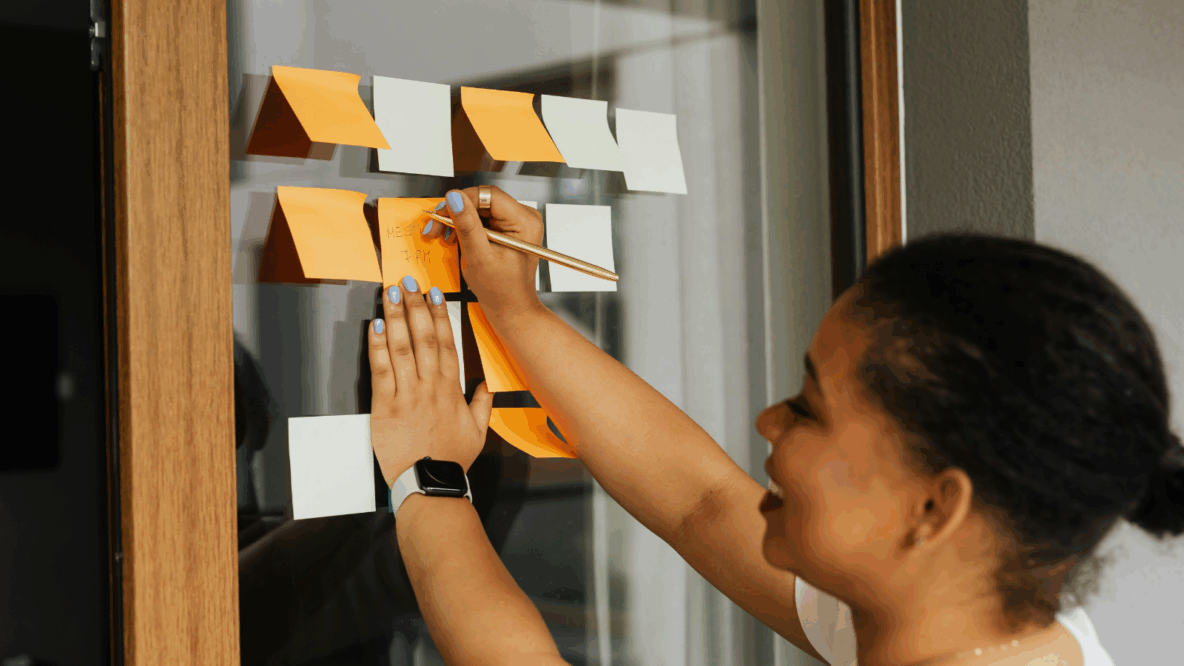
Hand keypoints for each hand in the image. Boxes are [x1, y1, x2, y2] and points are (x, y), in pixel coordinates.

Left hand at [368, 276, 493, 484]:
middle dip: (415, 306)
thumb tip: (487, 385)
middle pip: (423, 337)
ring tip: (390, 293)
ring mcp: (407, 394)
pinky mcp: (385, 406)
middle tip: (408, 282)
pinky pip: (381, 369)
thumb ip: (483, 404)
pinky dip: (378, 346)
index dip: (439, 315)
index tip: (434, 294)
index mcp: (451, 389)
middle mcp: (430, 386)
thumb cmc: (452, 460)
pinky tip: (377, 326)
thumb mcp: (478, 432)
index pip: (445, 343)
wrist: (429, 483)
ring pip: (402, 347)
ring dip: (396, 317)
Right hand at [424, 187, 544, 317]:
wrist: (511, 308)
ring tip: (442, 235)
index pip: (488, 195)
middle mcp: (524, 218)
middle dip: (456, 213)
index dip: (462, 200)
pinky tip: (454, 237)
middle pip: (482, 200)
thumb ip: (467, 225)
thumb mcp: (479, 257)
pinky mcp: (507, 229)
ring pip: (479, 208)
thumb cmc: (501, 291)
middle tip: (435, 226)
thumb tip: (455, 198)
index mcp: (524, 222)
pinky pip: (482, 218)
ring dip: (457, 220)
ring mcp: (516, 223)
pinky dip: (465, 227)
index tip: (442, 212)